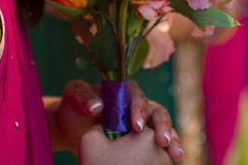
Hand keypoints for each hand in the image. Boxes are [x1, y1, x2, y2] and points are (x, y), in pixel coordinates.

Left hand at [47, 79, 182, 160]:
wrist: (72, 128)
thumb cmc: (73, 108)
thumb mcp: (74, 98)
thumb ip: (83, 98)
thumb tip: (96, 106)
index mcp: (122, 90)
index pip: (136, 95)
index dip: (139, 109)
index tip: (136, 126)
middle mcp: (137, 103)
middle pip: (156, 110)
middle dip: (161, 125)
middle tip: (162, 141)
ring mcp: (142, 120)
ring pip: (162, 126)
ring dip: (171, 138)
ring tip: (175, 153)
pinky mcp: (143, 137)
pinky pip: (158, 141)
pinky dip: (169, 148)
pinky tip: (174, 159)